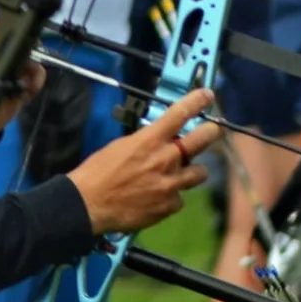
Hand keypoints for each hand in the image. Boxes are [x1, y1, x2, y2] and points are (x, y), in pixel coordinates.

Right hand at [66, 88, 221, 235]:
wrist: (87, 205)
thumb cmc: (97, 173)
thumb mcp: (121, 146)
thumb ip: (146, 142)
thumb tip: (159, 142)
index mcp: (151, 139)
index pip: (181, 112)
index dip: (198, 101)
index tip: (207, 96)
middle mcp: (167, 159)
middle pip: (204, 138)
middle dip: (212, 132)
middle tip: (213, 131)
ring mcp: (171, 183)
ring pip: (200, 173)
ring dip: (192, 171)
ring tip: (182, 174)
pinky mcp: (170, 205)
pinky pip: (180, 198)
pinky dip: (172, 197)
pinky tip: (158, 199)